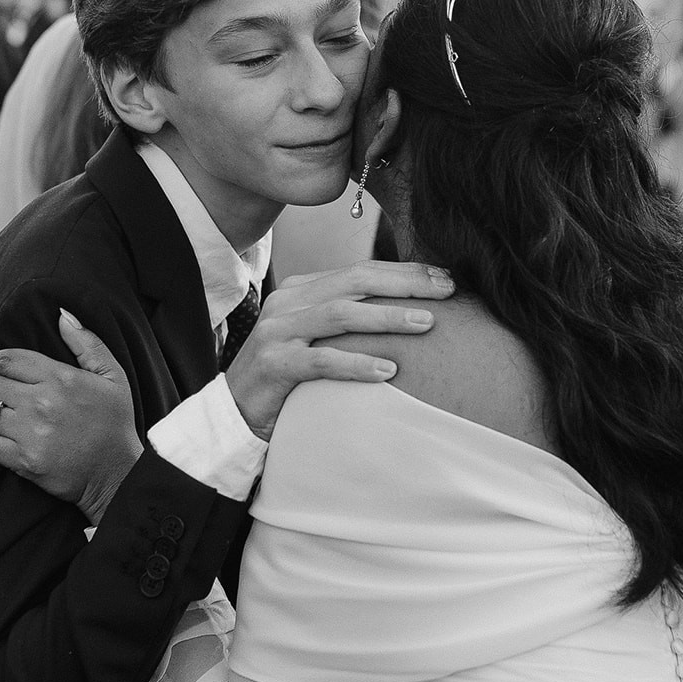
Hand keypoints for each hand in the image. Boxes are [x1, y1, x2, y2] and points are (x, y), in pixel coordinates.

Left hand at [0, 309, 142, 523]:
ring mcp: (31, 434)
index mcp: (62, 379)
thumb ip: (87, 343)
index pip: (9, 360)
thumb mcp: (113, 377)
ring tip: (3, 413)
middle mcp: (43, 404)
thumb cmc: (116, 423)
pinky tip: (4, 435)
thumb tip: (62, 316)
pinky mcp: (24, 461)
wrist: (119, 475)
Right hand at [226, 261, 453, 440]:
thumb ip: (350, 320)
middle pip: (355, 282)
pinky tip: (389, 371)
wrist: (235, 411)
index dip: (404, 272)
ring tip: (425, 323)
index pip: (361, 270)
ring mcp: (279, 331)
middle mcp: (289, 302)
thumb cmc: (289, 375)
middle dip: (405, 283)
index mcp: (302, 289)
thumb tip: (410, 310)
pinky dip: (357, 364)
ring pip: (340, 314)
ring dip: (387, 316)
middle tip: (446, 290)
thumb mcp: (318, 338)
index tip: (444, 277)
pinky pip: (322, 361)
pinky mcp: (274, 364)